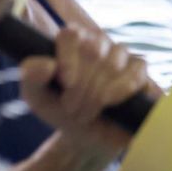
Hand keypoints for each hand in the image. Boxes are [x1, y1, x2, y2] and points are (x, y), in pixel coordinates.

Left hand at [19, 26, 158, 158]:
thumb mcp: (36, 97)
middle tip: (72, 109)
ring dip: (98, 93)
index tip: (65, 84)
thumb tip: (46, 64)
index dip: (68, 58)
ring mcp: (121, 55)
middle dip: (82, 86)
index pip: (71, 34)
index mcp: (72, 40)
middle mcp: (98, 42)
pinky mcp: (140, 71)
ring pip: (113, 63)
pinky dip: (121, 90)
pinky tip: (110, 104)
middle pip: (93, 50)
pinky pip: (135, 72)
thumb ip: (31, 77)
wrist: (85, 137)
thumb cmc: (59, 110)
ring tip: (87, 112)